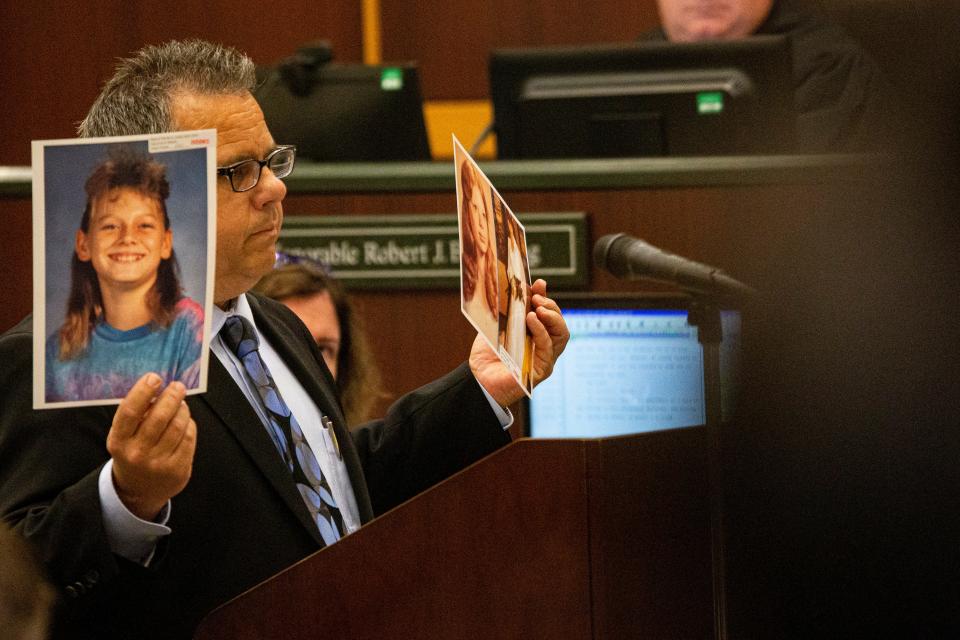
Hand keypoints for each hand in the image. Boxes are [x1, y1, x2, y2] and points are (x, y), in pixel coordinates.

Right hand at [106, 373, 196, 520]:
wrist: (138, 491)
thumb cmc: (132, 453)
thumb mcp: (123, 436)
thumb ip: (135, 415)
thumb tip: (157, 388)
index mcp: (118, 442)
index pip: (130, 412)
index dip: (142, 392)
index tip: (154, 377)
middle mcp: (137, 453)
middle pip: (159, 417)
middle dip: (171, 397)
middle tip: (177, 386)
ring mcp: (159, 463)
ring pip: (178, 426)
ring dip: (182, 409)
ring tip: (181, 403)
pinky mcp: (178, 469)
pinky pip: (189, 438)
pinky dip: (190, 424)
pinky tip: (185, 421)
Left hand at [470, 279, 569, 406]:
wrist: (477, 377)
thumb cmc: (489, 352)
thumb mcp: (501, 325)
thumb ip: (513, 308)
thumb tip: (523, 286)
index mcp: (537, 334)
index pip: (550, 313)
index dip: (546, 297)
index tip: (538, 285)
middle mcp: (545, 346)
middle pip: (560, 323)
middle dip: (551, 306)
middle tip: (537, 297)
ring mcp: (545, 358)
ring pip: (561, 335)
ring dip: (552, 317)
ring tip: (538, 307)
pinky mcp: (541, 370)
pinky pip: (548, 348)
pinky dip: (542, 331)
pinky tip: (532, 320)